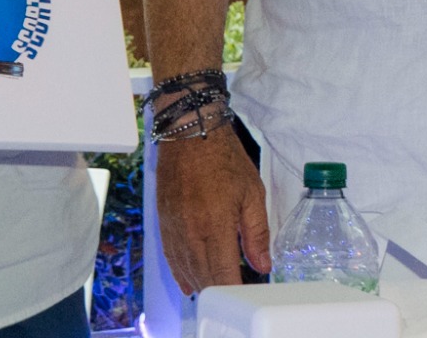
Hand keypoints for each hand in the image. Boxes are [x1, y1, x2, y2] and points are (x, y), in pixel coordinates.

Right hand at [156, 128, 271, 294]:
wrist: (190, 132)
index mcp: (215, 225)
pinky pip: (171, 255)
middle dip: (219, 290)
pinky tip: (188, 282)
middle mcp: (190, 231)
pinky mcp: (164, 220)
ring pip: (185, 269)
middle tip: (235, 294)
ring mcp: (174, 227)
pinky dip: (180, 272)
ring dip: (201, 284)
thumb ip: (257, 233)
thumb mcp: (252, 193)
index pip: (224, 275)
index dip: (235, 291)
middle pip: (203, 277)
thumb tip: (262, 264)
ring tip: (215, 291)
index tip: (247, 295)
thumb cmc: (223, 157)